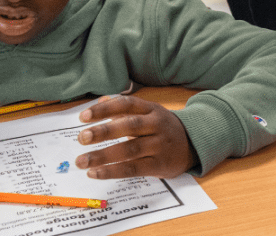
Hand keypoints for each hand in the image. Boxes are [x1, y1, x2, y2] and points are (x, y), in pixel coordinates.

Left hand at [74, 96, 198, 179]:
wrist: (194, 143)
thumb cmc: (163, 128)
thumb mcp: (148, 112)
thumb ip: (124, 108)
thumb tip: (98, 102)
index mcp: (152, 109)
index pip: (127, 104)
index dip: (105, 109)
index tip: (83, 117)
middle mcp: (157, 125)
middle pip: (129, 126)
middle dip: (104, 132)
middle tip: (82, 138)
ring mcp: (159, 145)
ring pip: (130, 150)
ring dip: (103, 156)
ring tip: (82, 161)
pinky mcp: (159, 165)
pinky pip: (133, 168)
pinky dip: (112, 171)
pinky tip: (95, 173)